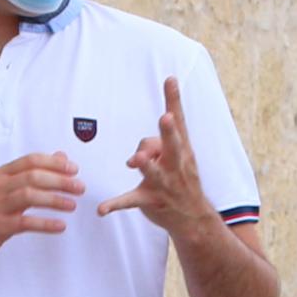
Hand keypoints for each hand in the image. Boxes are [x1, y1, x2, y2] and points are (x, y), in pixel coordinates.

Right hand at [0, 151, 83, 262]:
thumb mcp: (7, 187)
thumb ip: (32, 173)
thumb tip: (61, 157)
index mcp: (1, 175)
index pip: (31, 161)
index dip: (54, 163)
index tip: (74, 169)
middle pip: (33, 177)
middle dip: (60, 181)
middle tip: (79, 187)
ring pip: (29, 196)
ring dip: (54, 200)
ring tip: (72, 205)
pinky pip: (25, 223)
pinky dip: (45, 224)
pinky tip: (60, 226)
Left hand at [99, 76, 215, 241]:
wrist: (193, 216)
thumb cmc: (183, 178)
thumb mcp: (177, 157)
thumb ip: (155, 144)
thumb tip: (137, 153)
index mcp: (182, 149)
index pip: (179, 121)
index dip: (174, 100)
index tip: (170, 80)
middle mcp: (175, 164)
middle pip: (172, 144)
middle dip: (169, 132)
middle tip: (165, 118)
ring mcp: (164, 183)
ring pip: (153, 172)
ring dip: (146, 166)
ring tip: (136, 160)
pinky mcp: (150, 200)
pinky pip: (130, 201)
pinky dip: (115, 204)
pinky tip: (102, 209)